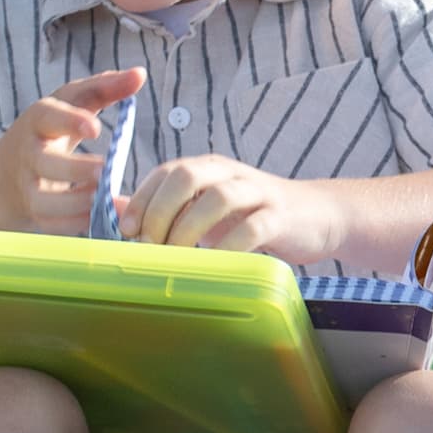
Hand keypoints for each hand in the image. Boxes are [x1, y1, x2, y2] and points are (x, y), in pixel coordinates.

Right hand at [0, 68, 144, 235]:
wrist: (6, 175)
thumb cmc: (51, 129)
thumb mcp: (72, 102)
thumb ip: (105, 87)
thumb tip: (139, 74)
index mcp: (39, 121)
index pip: (48, 116)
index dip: (69, 121)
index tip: (95, 128)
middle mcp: (30, 154)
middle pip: (46, 163)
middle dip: (74, 169)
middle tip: (104, 170)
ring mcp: (29, 187)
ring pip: (46, 201)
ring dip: (77, 202)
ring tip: (106, 198)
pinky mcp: (36, 214)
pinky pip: (54, 225)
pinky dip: (78, 224)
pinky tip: (104, 218)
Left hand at [121, 155, 337, 261]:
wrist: (318, 216)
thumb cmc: (255, 216)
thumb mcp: (208, 207)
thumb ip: (166, 208)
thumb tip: (114, 211)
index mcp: (209, 168)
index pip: (167, 171)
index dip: (142, 199)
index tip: (128, 231)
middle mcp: (231, 173)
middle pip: (187, 176)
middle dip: (161, 211)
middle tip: (151, 245)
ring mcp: (257, 193)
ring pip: (218, 198)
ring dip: (190, 229)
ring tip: (178, 257)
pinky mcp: (280, 217)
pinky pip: (252, 229)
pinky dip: (228, 247)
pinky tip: (215, 264)